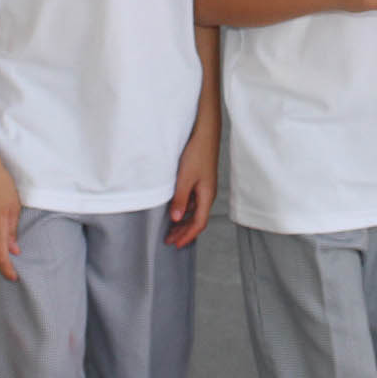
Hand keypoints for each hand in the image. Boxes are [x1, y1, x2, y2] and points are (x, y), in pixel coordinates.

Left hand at [166, 122, 217, 248]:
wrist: (204, 133)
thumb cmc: (197, 153)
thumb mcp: (185, 178)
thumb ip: (180, 199)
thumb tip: (176, 218)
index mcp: (206, 196)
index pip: (198, 223)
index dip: (187, 236)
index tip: (176, 244)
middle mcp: (207, 194)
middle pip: (197, 220)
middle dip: (184, 232)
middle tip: (169, 240)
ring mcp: (204, 187)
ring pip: (194, 211)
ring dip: (183, 222)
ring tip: (170, 229)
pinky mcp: (200, 180)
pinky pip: (192, 201)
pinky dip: (184, 210)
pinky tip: (175, 210)